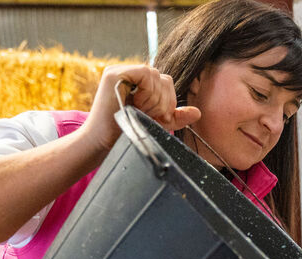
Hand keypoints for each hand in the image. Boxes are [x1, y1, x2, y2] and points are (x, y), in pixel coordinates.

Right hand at [80, 64, 202, 151]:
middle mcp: (127, 74)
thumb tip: (198, 112)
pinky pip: (144, 73)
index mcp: (137, 83)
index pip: (165, 81)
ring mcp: (119, 72)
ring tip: (140, 111)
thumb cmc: (127, 134)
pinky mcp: (113, 74)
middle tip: (149, 115)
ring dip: (154, 98)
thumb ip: (175, 116)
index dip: (168, 100)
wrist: (103, 144)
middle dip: (163, 101)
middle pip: (162, 77)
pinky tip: (136, 103)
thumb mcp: (156, 124)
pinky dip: (146, 90)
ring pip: (155, 74)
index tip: (159, 117)